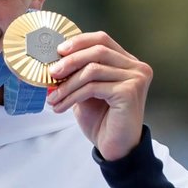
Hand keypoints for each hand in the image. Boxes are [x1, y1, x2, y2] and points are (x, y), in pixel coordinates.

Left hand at [45, 31, 151, 160]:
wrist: (115, 147)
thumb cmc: (102, 120)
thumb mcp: (86, 91)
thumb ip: (78, 73)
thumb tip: (54, 62)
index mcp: (127, 63)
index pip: (102, 39)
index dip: (79, 42)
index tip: (58, 51)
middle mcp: (136, 68)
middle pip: (97, 50)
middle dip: (69, 61)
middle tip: (51, 73)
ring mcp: (136, 78)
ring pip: (92, 70)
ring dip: (67, 84)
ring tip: (53, 98)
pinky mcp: (129, 92)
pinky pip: (92, 87)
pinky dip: (72, 96)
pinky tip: (62, 106)